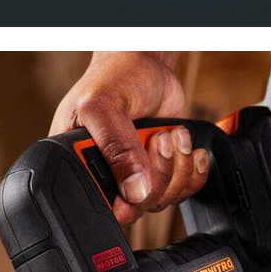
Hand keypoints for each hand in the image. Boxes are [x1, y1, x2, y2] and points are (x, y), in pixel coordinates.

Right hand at [48, 50, 210, 220]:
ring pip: (161, 200)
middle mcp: (105, 174)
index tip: (138, 180)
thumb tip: (134, 190)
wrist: (147, 63)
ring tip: (171, 134)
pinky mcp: (159, 169)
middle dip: (157, 175)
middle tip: (158, 140)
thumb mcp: (103, 105)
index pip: (98, 204)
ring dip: (177, 167)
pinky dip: (192, 171)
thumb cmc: (114, 76)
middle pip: (135, 208)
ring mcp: (134, 173)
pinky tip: (186, 147)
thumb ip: (116, 147)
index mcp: (78, 163)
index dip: (121, 201)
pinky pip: (181, 191)